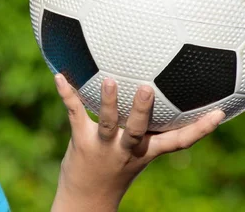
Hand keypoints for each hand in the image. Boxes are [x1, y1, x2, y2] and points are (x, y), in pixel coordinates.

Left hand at [50, 73, 223, 211]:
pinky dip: (67, 94)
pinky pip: (75, 114)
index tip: (217, 113)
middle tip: (148, 87)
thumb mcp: (135, 156)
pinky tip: (59, 77)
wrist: (86, 200)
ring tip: (110, 80)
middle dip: (145, 110)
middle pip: (139, 130)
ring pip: (108, 123)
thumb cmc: (113, 171)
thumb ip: (147, 133)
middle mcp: (126, 150)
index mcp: (145, 152)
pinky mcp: (81, 141)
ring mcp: (102, 146)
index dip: (199, 129)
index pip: (177, 142)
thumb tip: (157, 100)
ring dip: (109, 102)